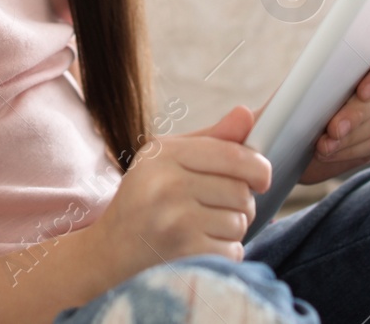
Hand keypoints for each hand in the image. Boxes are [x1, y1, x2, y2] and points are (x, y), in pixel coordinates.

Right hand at [87, 104, 272, 280]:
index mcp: (165, 154)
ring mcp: (175, 222)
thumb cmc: (144, 200)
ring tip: (206, 227)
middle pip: (241, 192)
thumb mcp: (167, 159)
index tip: (261, 178)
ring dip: (232, 229)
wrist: (109, 252)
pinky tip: (201, 248)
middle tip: (222, 207)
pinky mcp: (183, 255)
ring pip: (239, 222)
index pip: (234, 156)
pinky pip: (232, 251)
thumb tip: (248, 113)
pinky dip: (225, 253)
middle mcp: (167, 185)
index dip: (258, 168)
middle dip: (242, 203)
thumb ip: (211, 138)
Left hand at [248, 46, 369, 185]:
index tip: (362, 90)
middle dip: (354, 114)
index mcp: (356, 63)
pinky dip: (348, 150)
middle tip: (332, 129)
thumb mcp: (281, 101)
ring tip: (322, 146)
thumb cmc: (283, 113)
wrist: (284, 144)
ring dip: (348, 136)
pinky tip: (327, 153)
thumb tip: (273, 100)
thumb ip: (287, 94)